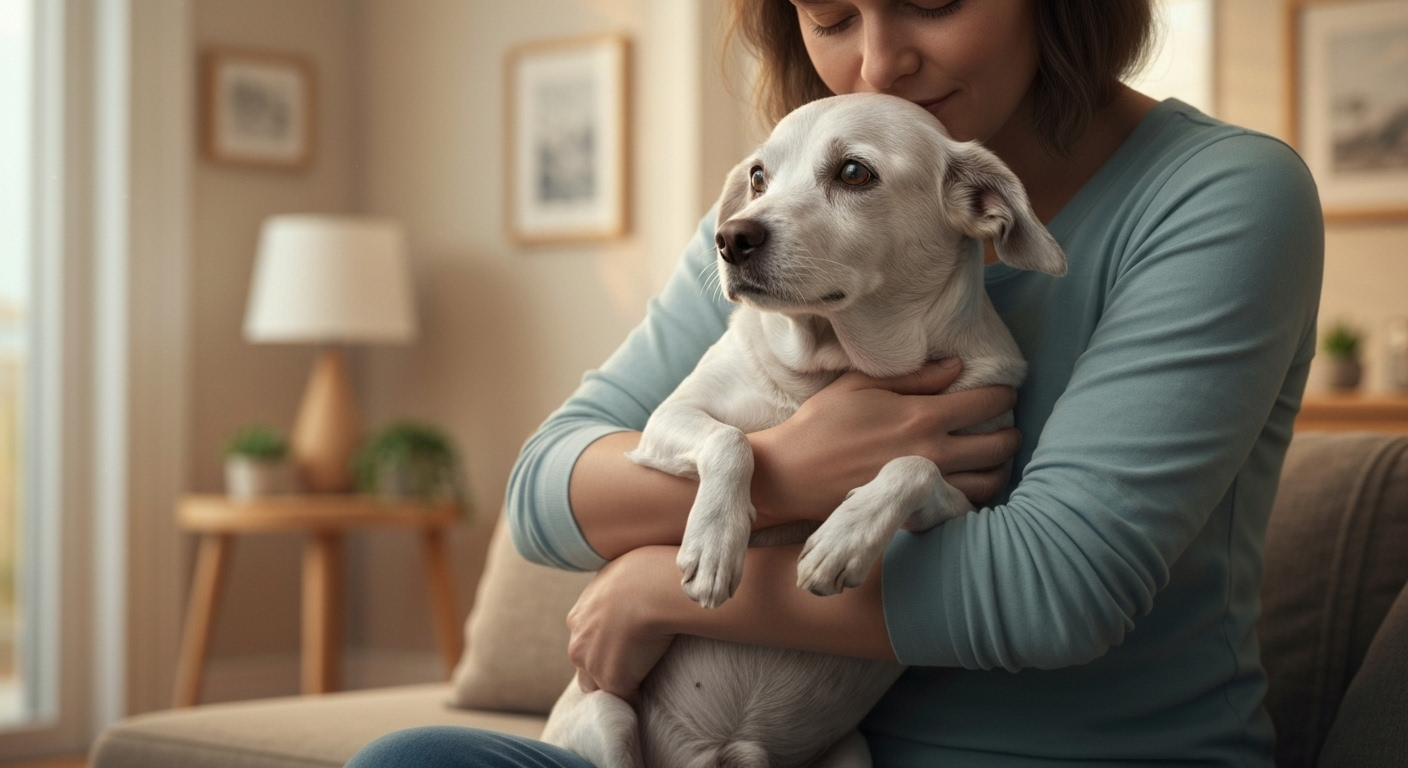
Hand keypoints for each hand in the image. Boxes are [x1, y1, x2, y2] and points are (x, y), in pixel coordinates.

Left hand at [567, 546, 680, 702]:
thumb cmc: (644, 570)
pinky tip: (652, 690)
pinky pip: (625, 699)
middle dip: (604, 668)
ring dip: (618, 685)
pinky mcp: (613, 681)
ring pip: (599, 686)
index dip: (603, 644)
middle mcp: (578, 643)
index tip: (623, 643)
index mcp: (578, 617)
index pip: (585, 641)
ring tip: (641, 682)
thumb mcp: (617, 571)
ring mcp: (593, 665)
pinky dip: (637, 698)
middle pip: (586, 667)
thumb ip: (612, 586)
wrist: (652, 590)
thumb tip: (626, 581)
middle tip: (633, 664)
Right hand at [749, 359, 1019, 521]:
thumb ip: (914, 376)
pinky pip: (963, 505)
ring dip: (1000, 467)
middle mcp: (933, 453)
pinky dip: (976, 494)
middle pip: (998, 445)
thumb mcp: (861, 384)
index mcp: (922, 416)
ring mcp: (925, 485)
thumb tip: (955, 367)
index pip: (986, 402)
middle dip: (1011, 433)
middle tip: (1008, 425)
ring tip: (995, 457)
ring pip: (989, 481)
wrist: (792, 474)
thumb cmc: (821, 423)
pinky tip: (970, 482)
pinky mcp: (915, 510)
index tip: (1004, 390)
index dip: (1003, 394)